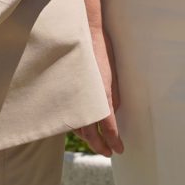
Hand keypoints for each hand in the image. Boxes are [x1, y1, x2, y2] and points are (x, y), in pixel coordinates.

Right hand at [73, 26, 122, 155]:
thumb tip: (111, 112)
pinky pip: (69, 115)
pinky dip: (76, 124)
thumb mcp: (113, 75)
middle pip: (91, 133)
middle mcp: (86, 100)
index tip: (118, 150)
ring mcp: (74, 96)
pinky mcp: (65, 92)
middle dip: (100, 146)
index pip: (108, 128)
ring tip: (96, 143)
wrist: (82, 33)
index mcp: (102, 96)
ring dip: (88, 138)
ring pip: (78, 126)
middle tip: (108, 152)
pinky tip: (81, 127)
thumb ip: (112, 97)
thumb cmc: (101, 51)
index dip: (113, 142)